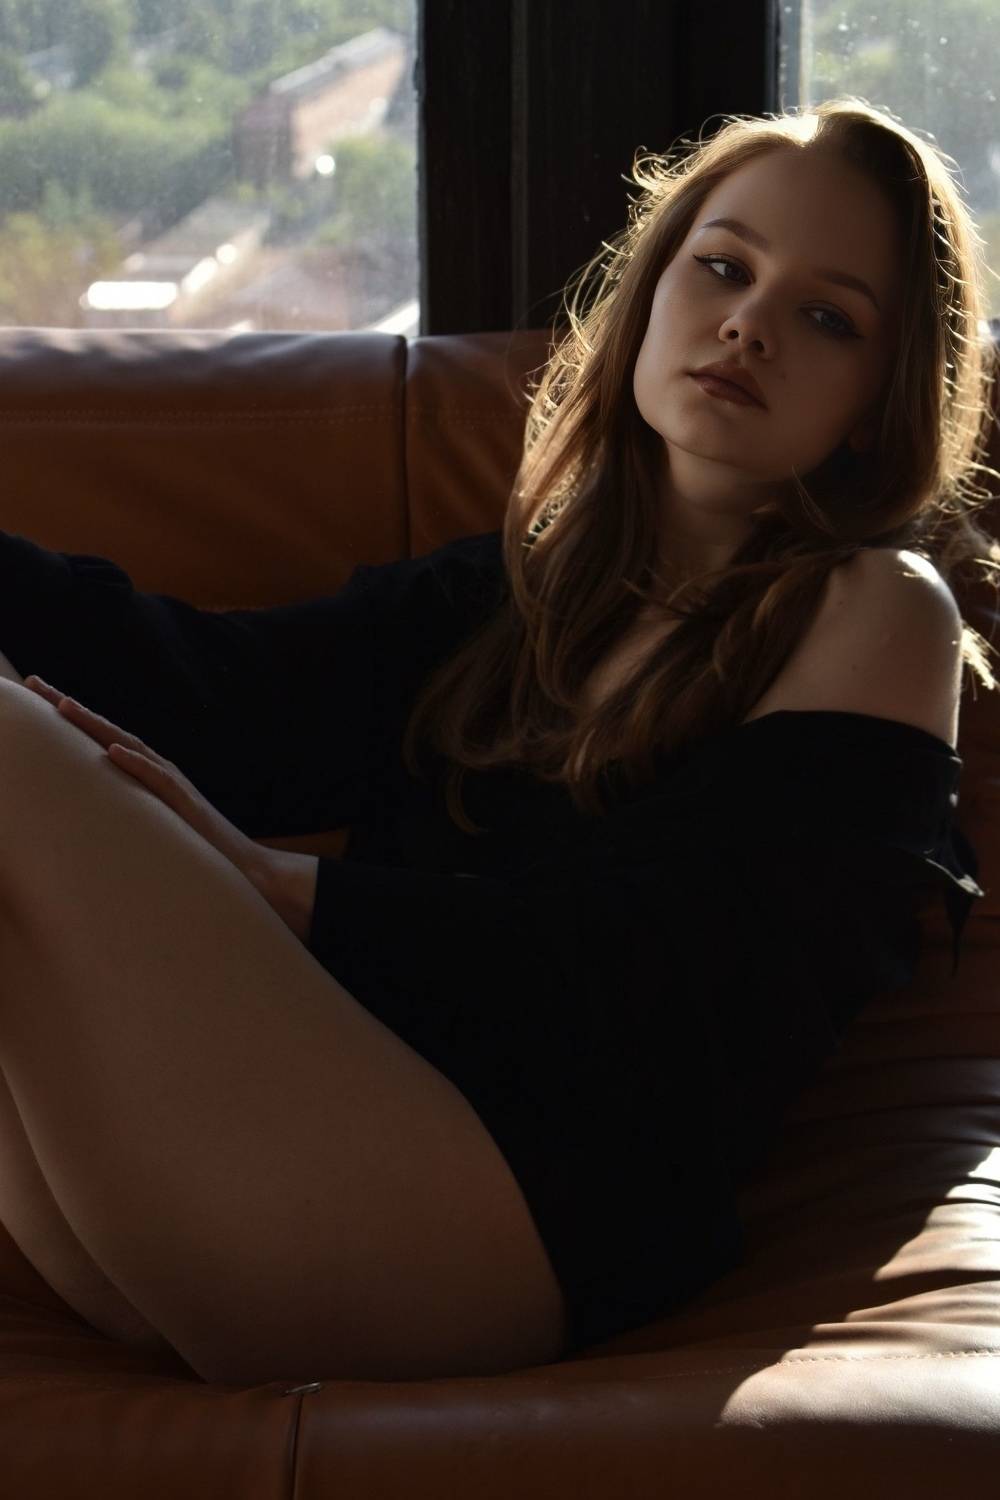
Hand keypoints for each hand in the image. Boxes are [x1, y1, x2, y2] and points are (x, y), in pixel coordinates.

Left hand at [23, 675, 273, 899]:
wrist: (244, 867)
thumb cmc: (195, 849)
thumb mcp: (153, 824)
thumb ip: (130, 810)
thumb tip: (94, 811)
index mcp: (148, 773)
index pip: (103, 737)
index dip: (71, 717)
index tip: (36, 696)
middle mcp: (157, 770)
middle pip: (108, 731)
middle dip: (70, 708)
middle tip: (32, 683)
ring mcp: (172, 785)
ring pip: (130, 746)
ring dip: (96, 725)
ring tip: (63, 706)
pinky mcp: (185, 805)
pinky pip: (158, 780)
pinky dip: (135, 763)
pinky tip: (112, 751)